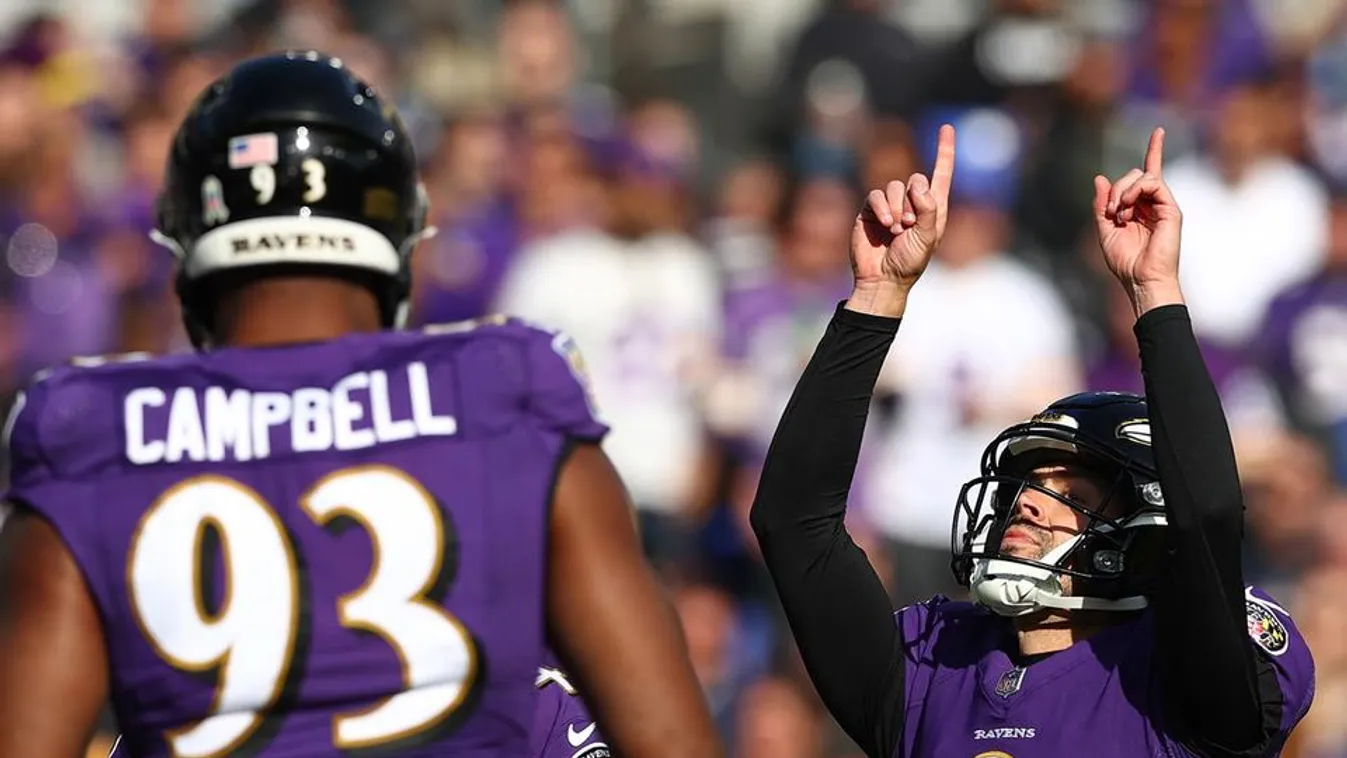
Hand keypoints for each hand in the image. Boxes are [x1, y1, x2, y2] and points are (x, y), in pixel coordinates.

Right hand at [846, 124, 955, 317]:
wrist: (883, 278)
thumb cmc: (910, 261)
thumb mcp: (928, 237)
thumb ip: (928, 209)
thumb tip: (917, 184)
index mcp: (933, 208)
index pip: (941, 173)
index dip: (944, 150)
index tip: (947, 127)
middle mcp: (912, 203)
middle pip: (915, 178)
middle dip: (913, 200)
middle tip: (909, 225)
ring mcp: (891, 206)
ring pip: (894, 186)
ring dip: (897, 207)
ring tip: (896, 229)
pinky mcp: (871, 210)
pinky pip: (876, 195)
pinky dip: (882, 207)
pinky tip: (885, 224)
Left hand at [1092, 128, 1184, 316]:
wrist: (1141, 280)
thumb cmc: (1125, 262)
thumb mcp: (1105, 230)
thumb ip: (1102, 205)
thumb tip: (1099, 178)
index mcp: (1140, 208)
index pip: (1146, 175)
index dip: (1154, 152)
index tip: (1159, 131)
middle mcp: (1154, 204)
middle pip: (1135, 175)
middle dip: (1116, 189)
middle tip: (1110, 212)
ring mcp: (1164, 205)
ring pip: (1144, 176)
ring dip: (1124, 191)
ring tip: (1118, 213)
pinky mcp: (1171, 209)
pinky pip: (1154, 183)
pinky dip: (1135, 190)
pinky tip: (1126, 207)